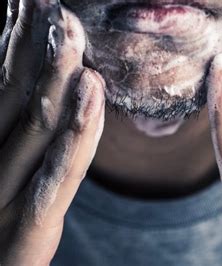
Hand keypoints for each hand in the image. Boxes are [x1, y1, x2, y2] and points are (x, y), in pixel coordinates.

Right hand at [0, 1, 104, 263]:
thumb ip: (8, 130)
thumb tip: (26, 92)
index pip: (6, 85)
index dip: (19, 41)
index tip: (33, 2)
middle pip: (19, 95)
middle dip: (36, 44)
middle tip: (52, 0)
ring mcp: (4, 196)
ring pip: (37, 125)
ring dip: (54, 73)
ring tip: (68, 25)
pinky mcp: (28, 230)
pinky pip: (57, 175)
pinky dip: (77, 131)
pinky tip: (92, 90)